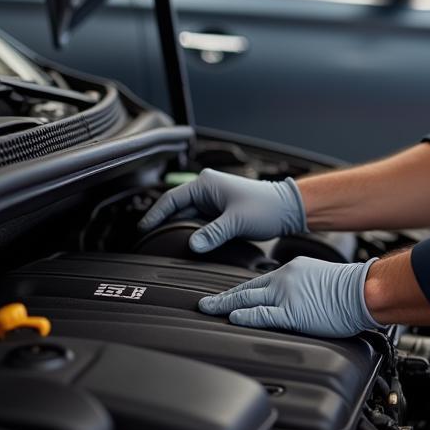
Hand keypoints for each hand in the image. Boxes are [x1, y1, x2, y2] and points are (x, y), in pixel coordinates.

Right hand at [136, 168, 307, 252]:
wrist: (287, 209)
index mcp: (206, 183)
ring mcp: (213, 200)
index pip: (171, 199)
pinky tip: (184, 244)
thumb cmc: (266, 207)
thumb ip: (213, 233)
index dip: (155, 215)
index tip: (142, 230)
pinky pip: (198, 222)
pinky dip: (190, 232)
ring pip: (186, 216)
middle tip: (146, 241)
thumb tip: (192, 245)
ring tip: (160, 245)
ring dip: (177, 228)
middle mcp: (207, 189)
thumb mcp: (237, 221)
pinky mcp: (219, 211)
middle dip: (162, 223)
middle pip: (176, 208)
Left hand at [198, 256, 381, 334]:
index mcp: (291, 270)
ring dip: (225, 306)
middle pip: (246, 290)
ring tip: (207, 311)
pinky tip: (232, 318)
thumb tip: (293, 302)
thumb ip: (300, 288)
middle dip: (223, 298)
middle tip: (203, 304)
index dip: (237, 292)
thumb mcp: (318, 278)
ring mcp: (287, 296)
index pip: (257, 282)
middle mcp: (285, 279)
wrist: (364, 288)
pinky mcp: (293, 313)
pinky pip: (262, 315)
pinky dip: (245, 316)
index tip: (224, 297)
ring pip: (247, 300)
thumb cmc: (349, 287)